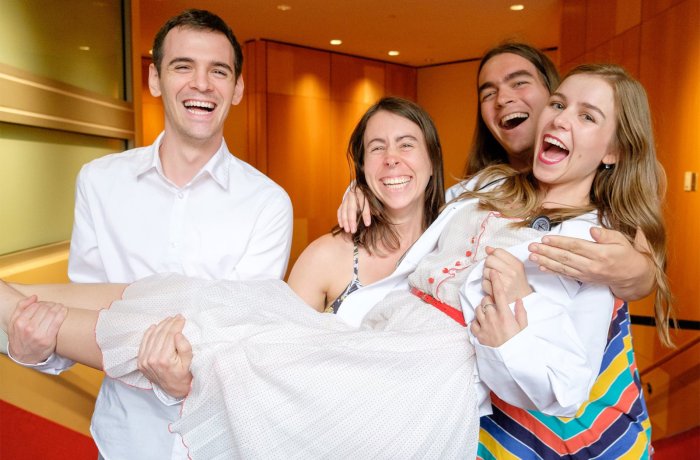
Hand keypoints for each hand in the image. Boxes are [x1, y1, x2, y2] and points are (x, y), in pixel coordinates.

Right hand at [8, 295, 66, 363]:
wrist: (23, 357)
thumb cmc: (19, 337)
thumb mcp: (13, 322)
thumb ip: (21, 307)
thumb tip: (34, 296)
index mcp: (19, 322)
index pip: (35, 306)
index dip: (42, 303)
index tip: (46, 304)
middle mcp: (28, 328)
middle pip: (45, 309)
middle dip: (51, 304)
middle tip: (54, 305)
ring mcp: (39, 334)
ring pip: (52, 313)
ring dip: (58, 307)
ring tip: (60, 306)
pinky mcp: (48, 339)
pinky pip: (58, 322)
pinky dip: (62, 313)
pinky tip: (64, 310)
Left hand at [137, 315, 192, 397]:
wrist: (174, 389)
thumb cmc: (184, 375)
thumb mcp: (189, 362)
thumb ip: (184, 348)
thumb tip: (177, 334)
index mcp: (164, 359)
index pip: (170, 335)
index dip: (176, 325)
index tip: (182, 318)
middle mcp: (151, 359)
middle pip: (160, 334)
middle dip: (169, 323)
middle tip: (177, 317)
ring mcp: (144, 361)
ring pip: (152, 337)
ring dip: (160, 326)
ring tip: (169, 320)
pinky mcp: (140, 362)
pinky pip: (143, 343)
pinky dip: (148, 333)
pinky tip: (155, 326)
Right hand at [337, 183, 370, 232]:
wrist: (361, 185)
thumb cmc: (369, 194)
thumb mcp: (373, 197)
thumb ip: (375, 205)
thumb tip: (377, 214)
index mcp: (363, 193)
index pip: (364, 205)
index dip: (366, 215)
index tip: (367, 224)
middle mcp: (353, 195)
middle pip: (351, 209)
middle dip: (352, 220)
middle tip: (353, 230)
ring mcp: (347, 198)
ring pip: (344, 210)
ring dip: (345, 221)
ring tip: (347, 230)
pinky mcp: (343, 202)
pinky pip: (340, 210)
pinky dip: (340, 218)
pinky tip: (341, 225)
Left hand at [470, 272, 527, 346]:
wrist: (510, 361)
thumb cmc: (518, 343)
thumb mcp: (524, 327)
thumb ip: (521, 312)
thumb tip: (518, 300)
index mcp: (505, 315)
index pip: (499, 293)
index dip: (496, 281)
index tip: (494, 273)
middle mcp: (493, 318)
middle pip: (486, 300)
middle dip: (489, 300)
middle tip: (495, 306)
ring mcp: (484, 326)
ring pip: (478, 309)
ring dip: (482, 309)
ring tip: (489, 315)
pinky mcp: (478, 334)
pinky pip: (473, 322)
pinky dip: (477, 321)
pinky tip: (483, 324)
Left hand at [481, 246, 531, 303]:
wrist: (521, 298)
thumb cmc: (516, 281)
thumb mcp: (515, 266)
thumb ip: (501, 256)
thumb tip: (487, 248)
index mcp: (516, 264)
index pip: (497, 251)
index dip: (494, 255)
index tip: (496, 261)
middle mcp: (512, 273)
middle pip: (489, 260)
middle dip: (488, 264)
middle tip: (493, 270)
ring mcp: (505, 283)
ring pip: (485, 271)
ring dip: (486, 275)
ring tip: (494, 278)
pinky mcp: (498, 292)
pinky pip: (484, 283)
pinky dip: (486, 284)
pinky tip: (492, 286)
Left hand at [528, 227, 654, 299]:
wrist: (631, 275)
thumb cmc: (625, 254)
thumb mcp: (621, 240)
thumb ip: (606, 235)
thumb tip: (592, 230)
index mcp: (600, 254)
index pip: (575, 246)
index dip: (559, 242)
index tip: (545, 238)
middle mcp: (591, 265)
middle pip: (565, 257)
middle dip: (546, 251)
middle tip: (532, 246)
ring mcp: (586, 273)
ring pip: (562, 267)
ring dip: (545, 261)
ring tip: (532, 255)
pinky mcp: (583, 279)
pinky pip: (565, 274)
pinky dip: (552, 271)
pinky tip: (542, 266)